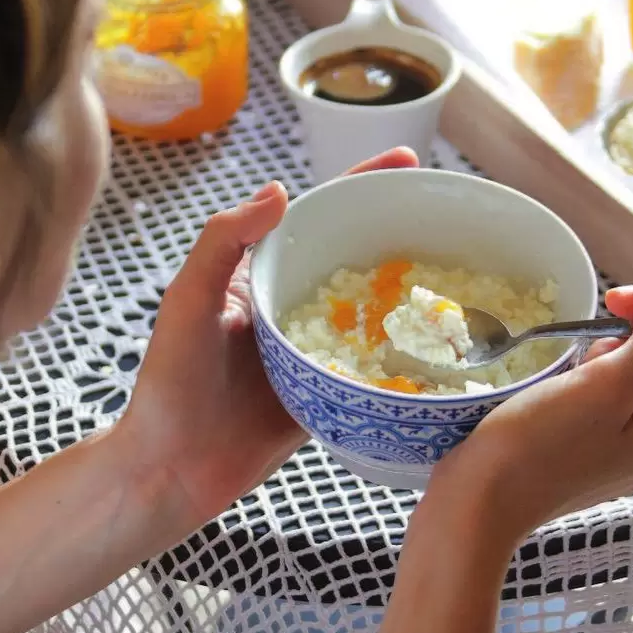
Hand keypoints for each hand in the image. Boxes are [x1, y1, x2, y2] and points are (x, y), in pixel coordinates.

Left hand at [113, 148, 419, 535]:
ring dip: (413, 287)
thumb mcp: (187, 302)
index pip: (315, 214)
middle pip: (354, 252)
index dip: (361, 183)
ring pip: (373, 306)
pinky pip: (374, 364)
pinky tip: (444, 345)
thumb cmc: (169, 384)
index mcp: (258, 273)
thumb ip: (223, 243)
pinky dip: (406, 351)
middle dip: (400, 228)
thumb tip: (279, 189)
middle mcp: (290, 302)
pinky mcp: (329, 390)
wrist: (172, 473)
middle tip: (454, 214)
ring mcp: (313, 347)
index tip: (408, 159)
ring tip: (464, 269)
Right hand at [421, 278, 632, 545]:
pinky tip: (570, 383)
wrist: (484, 498)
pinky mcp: (606, 438)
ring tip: (577, 368)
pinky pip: (621, 385)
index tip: (617, 302)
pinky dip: (599, 369)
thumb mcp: (605, 384)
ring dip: (616, 345)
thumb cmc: (542, 443)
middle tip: (593, 326)